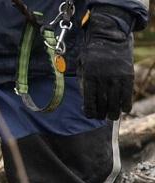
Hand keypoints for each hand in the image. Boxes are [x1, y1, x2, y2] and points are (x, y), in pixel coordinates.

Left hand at [78, 5, 135, 119]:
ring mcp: (116, 77)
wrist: (109, 36)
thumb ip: (83, 82)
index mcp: (89, 76)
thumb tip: (86, 101)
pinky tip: (124, 109)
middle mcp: (103, 79)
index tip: (90, 116)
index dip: (89, 111)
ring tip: (112, 116)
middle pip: (103, 103)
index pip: (89, 100)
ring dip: (114, 112)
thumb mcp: (81, 65)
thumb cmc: (92, 52)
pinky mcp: (128, 75)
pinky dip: (126, 104)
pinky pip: (127, 94)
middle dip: (101, 114)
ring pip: (115, 101)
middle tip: (101, 118)